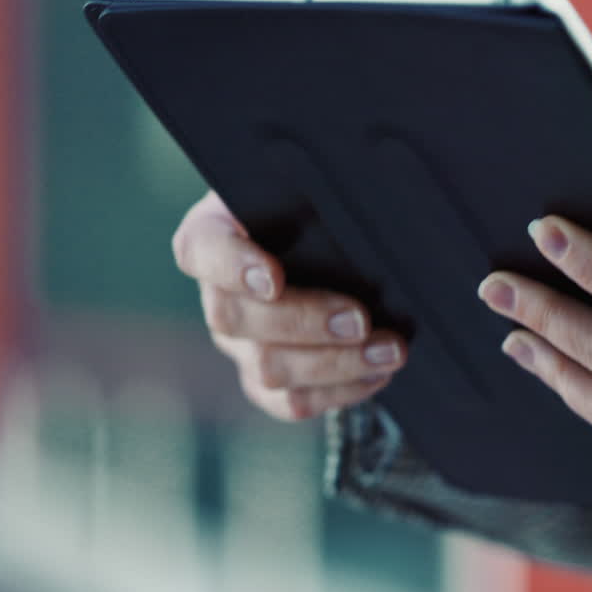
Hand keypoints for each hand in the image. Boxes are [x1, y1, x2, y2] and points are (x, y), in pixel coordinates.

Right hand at [173, 191, 406, 420]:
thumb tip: (369, 198)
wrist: (330, 243)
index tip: (273, 277)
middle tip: (360, 319)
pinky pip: (289, 402)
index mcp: (214, 235)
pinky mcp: (265, 381)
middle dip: (304, 323)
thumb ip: (319, 194)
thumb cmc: (316, 207)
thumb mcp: (310, 188)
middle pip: (236, 320)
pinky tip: (376, 374)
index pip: (202, 250)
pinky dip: (337, 393)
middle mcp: (217, 294)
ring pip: (267, 368)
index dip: (232, 267)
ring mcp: (239, 344)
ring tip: (390, 350)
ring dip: (335, 364)